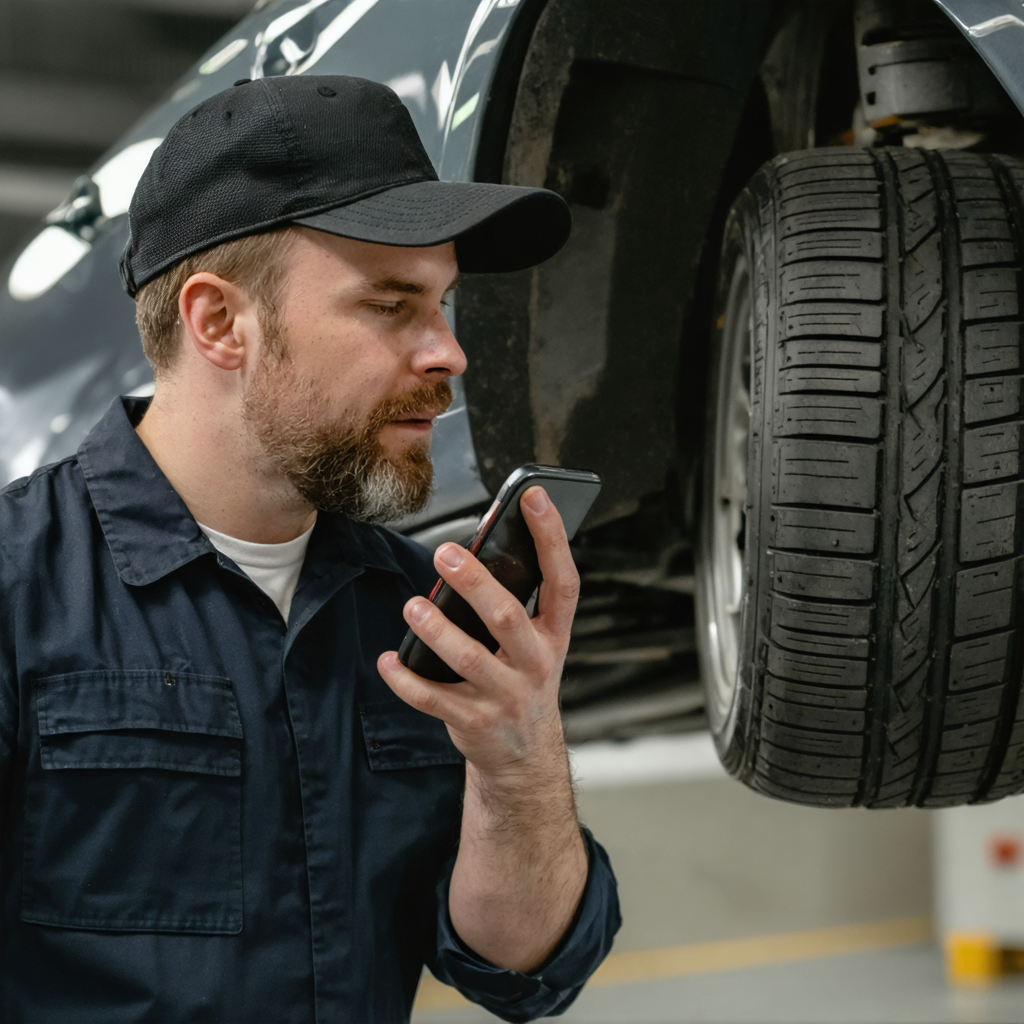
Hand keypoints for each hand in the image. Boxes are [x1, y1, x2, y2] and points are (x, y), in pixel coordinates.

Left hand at [378, 485, 587, 970]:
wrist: (524, 756)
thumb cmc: (522, 681)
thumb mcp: (535, 642)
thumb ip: (515, 603)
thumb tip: (471, 553)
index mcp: (554, 634)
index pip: (562, 580)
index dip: (551, 537)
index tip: (532, 497)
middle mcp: (535, 663)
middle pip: (509, 618)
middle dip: (477, 585)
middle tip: (446, 553)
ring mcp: (506, 696)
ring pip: (469, 659)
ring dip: (437, 630)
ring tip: (414, 605)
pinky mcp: (474, 722)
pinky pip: (434, 699)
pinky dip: (406, 679)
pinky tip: (388, 661)